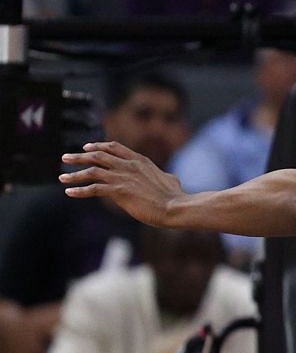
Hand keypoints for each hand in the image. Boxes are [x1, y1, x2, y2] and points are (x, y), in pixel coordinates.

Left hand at [60, 141, 183, 224]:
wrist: (175, 206)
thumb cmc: (175, 196)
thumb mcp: (170, 179)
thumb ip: (163, 176)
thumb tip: (168, 178)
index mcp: (140, 161)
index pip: (115, 147)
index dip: (99, 146)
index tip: (87, 147)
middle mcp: (129, 166)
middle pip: (98, 155)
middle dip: (79, 156)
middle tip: (66, 157)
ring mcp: (123, 177)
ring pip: (92, 171)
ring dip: (75, 174)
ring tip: (62, 177)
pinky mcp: (119, 191)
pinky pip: (93, 189)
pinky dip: (79, 190)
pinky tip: (70, 192)